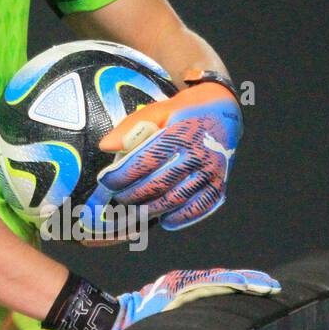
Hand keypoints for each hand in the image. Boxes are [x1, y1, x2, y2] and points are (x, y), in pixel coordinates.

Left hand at [98, 81, 239, 230]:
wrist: (223, 112)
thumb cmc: (183, 113)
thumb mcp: (157, 110)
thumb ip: (131, 127)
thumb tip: (105, 146)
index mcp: (179, 135)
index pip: (143, 162)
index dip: (120, 176)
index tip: (105, 181)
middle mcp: (197, 156)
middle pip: (157, 185)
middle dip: (131, 195)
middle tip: (117, 197)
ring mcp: (210, 173)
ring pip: (175, 200)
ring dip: (150, 209)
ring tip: (134, 208)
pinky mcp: (219, 185)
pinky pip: (198, 209)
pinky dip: (178, 218)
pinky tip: (164, 218)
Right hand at [109, 267, 280, 329]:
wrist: (118, 318)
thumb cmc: (139, 318)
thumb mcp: (165, 309)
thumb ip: (182, 304)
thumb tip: (200, 305)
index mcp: (183, 284)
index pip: (218, 280)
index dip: (242, 280)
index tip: (263, 284)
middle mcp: (184, 280)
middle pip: (223, 278)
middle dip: (251, 280)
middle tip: (274, 285)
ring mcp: (182, 283)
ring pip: (221, 280)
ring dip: (246, 283)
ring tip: (267, 286)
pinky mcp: (180, 289)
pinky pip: (209, 285)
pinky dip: (229, 284)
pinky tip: (247, 285)